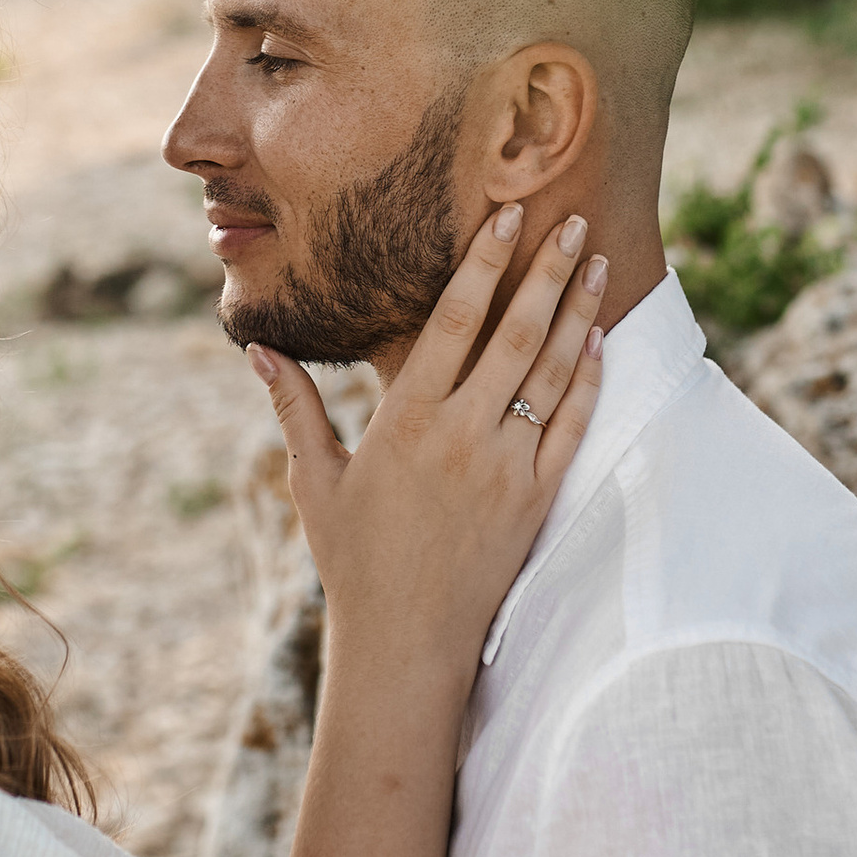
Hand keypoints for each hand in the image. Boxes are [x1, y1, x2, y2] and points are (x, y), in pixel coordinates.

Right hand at [255, 206, 604, 677]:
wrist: (406, 640)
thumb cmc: (353, 559)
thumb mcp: (314, 480)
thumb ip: (294, 407)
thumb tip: (255, 348)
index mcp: (406, 420)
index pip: (454, 320)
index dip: (482, 263)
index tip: (506, 216)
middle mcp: (461, 435)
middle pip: (515, 333)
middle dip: (547, 271)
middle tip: (573, 218)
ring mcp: (506, 467)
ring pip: (552, 373)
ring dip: (578, 312)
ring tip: (601, 262)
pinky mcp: (536, 499)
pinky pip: (572, 426)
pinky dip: (589, 380)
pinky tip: (600, 340)